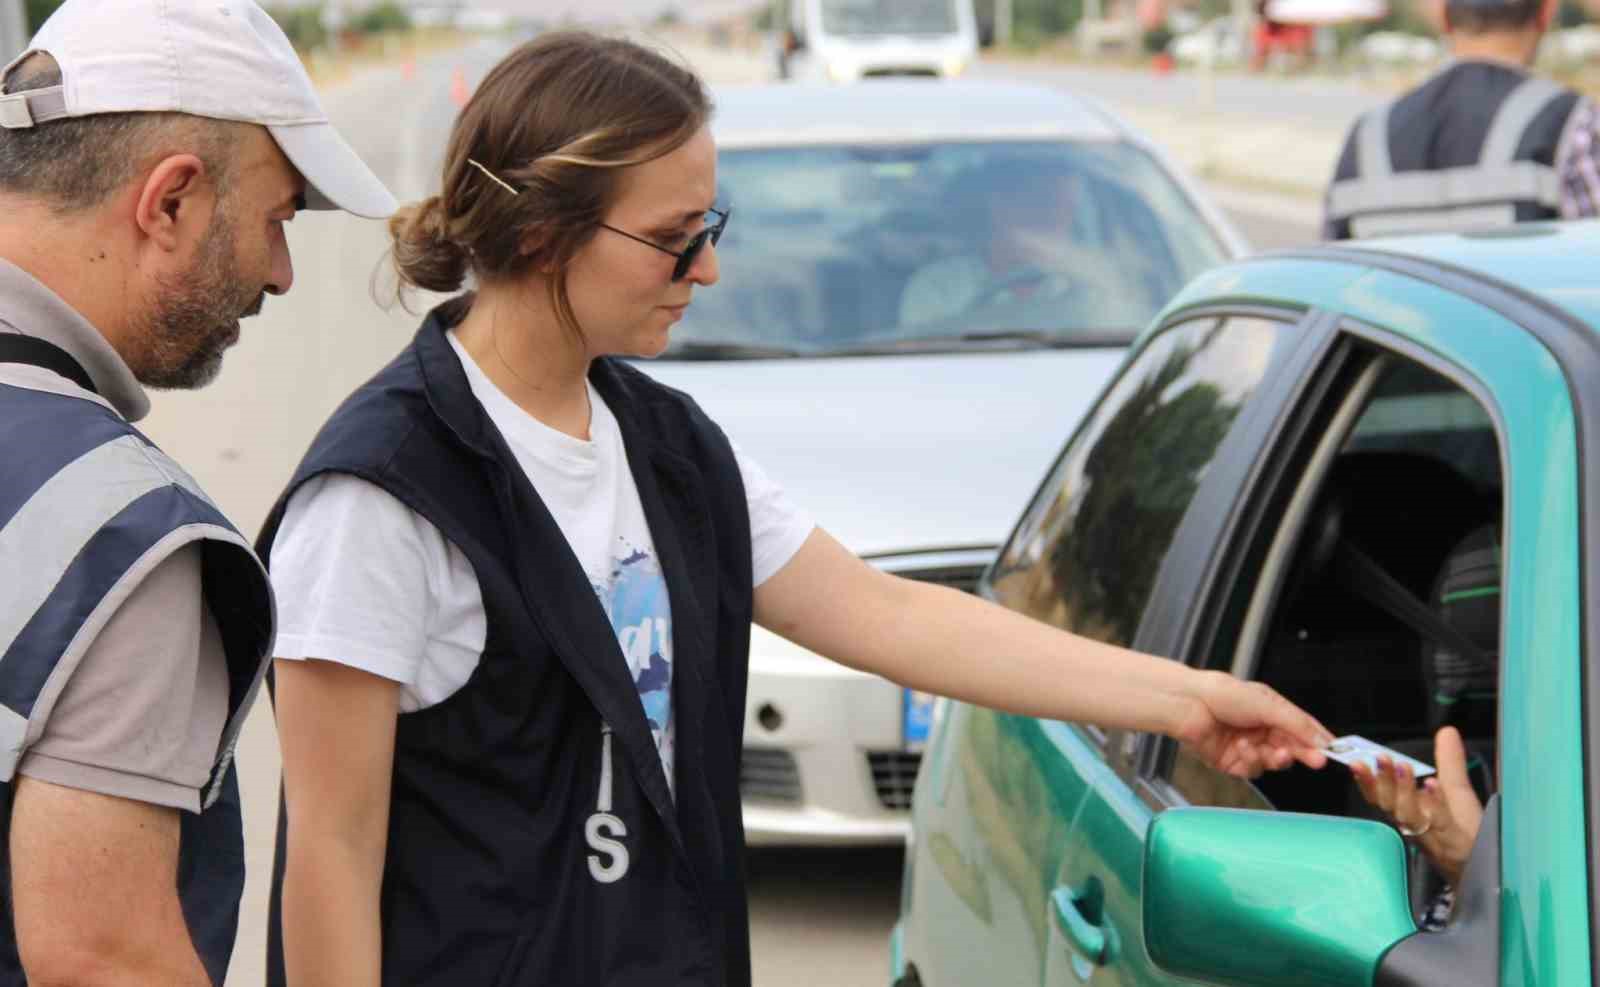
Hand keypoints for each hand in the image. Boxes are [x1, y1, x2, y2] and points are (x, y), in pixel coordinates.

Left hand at [1173, 671, 1332, 777]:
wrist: (1189, 704)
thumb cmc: (1222, 693)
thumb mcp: (1268, 704)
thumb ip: (1297, 724)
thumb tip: (1323, 739)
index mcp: (1272, 711)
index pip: (1303, 729)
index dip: (1319, 741)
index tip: (1333, 752)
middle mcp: (1261, 730)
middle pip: (1292, 749)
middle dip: (1302, 754)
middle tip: (1315, 760)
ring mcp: (1248, 747)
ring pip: (1274, 763)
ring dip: (1274, 757)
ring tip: (1268, 748)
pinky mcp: (1232, 762)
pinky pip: (1252, 770)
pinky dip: (1251, 760)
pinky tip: (1242, 747)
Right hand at [1351, 726, 1482, 885]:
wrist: (1484, 872)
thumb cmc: (1467, 834)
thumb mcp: (1457, 792)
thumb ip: (1449, 762)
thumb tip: (1446, 731)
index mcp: (1409, 813)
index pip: (1380, 798)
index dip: (1367, 781)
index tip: (1356, 762)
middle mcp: (1416, 826)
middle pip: (1390, 805)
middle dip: (1382, 781)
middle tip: (1378, 757)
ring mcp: (1436, 835)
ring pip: (1410, 815)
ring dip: (1403, 790)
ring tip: (1402, 766)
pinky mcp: (1458, 842)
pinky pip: (1443, 822)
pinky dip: (1435, 803)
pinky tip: (1432, 785)